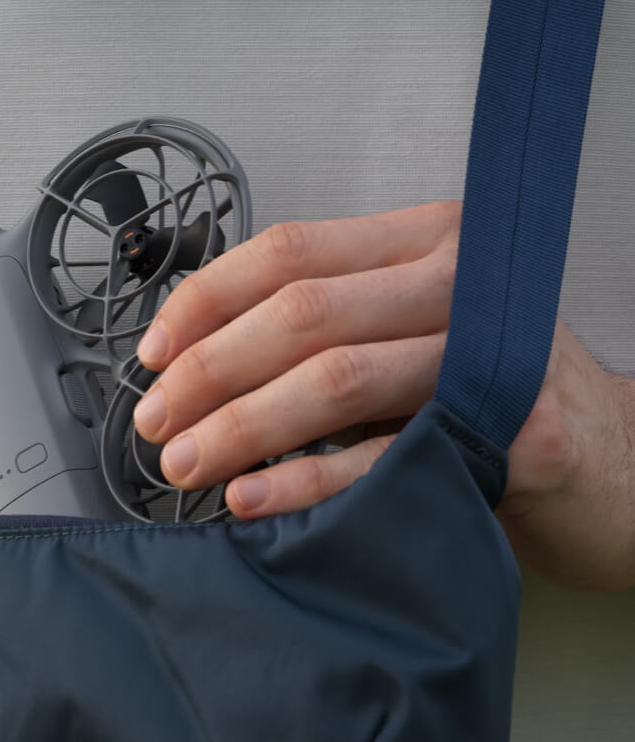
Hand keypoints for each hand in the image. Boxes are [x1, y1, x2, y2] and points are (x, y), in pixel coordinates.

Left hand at [132, 201, 634, 590]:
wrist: (620, 465)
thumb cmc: (491, 397)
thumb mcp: (408, 335)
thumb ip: (325, 328)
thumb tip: (190, 361)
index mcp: (421, 242)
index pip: (288, 252)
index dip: (206, 301)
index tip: (152, 353)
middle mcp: (458, 280)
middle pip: (300, 313)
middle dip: (207, 370)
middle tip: (155, 422)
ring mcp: (495, 351)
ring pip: (335, 375)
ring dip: (241, 425)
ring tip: (185, 464)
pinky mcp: (518, 431)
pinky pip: (387, 453)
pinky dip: (307, 479)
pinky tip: (252, 498)